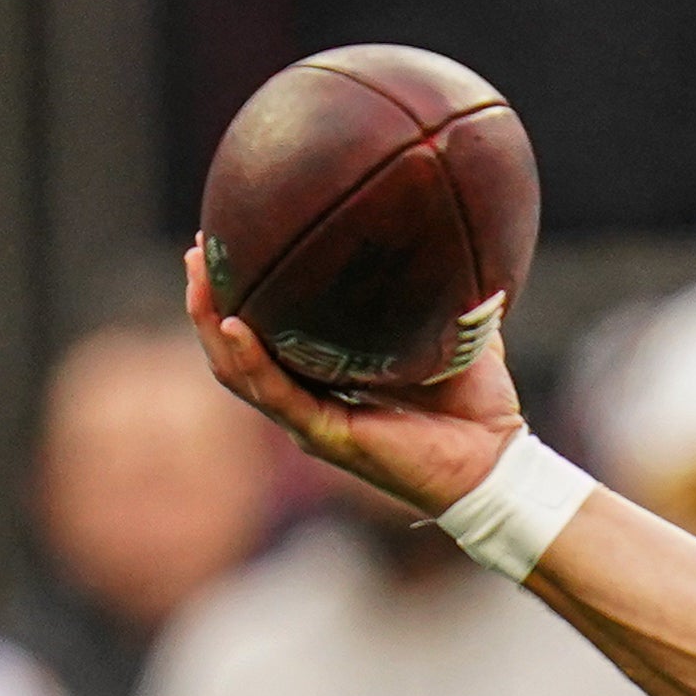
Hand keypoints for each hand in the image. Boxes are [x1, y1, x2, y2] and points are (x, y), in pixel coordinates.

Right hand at [185, 241, 523, 516]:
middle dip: (208, 299)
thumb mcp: (454, 332)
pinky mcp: (325, 435)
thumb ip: (442, 292)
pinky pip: (274, 394)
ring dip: (210, 322)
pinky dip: (249, 360)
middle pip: (235, 348)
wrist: (499, 460)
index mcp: (330, 376)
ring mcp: (311, 419)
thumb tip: (445, 236)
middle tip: (196, 251)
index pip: (268, 333)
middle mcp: (310, 397)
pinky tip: (234, 325)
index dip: (242, 293)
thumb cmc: (479, 403)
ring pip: (238, 371)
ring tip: (198, 276)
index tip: (228, 242)